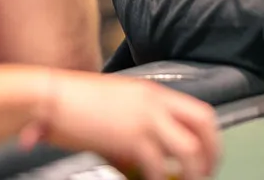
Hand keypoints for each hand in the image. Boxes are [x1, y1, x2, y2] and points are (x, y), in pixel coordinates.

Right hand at [28, 71, 220, 179]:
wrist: (52, 96)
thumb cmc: (76, 103)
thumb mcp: (116, 106)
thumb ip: (136, 125)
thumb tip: (144, 158)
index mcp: (155, 93)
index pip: (200, 112)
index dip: (211, 137)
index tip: (209, 156)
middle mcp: (156, 102)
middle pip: (204, 126)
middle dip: (212, 153)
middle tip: (206, 174)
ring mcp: (146, 119)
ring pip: (189, 150)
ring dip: (193, 171)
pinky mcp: (130, 138)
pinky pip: (157, 165)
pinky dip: (160, 179)